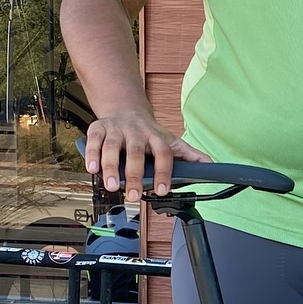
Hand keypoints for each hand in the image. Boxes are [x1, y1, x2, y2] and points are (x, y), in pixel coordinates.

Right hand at [83, 112, 207, 205]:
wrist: (126, 108)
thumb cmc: (149, 132)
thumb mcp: (171, 141)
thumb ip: (189, 155)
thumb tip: (211, 164)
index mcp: (156, 136)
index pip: (163, 153)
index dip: (163, 172)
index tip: (161, 190)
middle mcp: (137, 131)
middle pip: (136, 152)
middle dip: (135, 174)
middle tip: (133, 195)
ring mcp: (117, 129)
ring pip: (112, 147)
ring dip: (111, 167)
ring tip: (111, 186)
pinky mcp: (98, 128)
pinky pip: (94, 140)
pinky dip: (91, 154)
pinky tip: (92, 169)